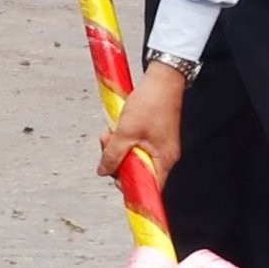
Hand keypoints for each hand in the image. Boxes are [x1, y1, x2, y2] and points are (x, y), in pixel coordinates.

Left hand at [101, 62, 186, 188]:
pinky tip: (117, 128)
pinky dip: (124, 139)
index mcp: (164, 161)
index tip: (115, 179)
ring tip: (109, 133)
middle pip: (138, 172)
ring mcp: (159, 146)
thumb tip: (103, 171)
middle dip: (117, 161)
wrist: (162, 79)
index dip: (130, 188)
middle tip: (106, 146)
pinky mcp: (154, 136)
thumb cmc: (151, 103)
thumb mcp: (125, 131)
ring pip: (134, 157)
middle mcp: (165, 157)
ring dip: (118, 147)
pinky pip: (136, 145)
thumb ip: (113, 154)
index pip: (149, 188)